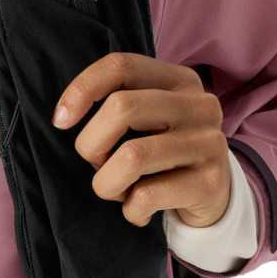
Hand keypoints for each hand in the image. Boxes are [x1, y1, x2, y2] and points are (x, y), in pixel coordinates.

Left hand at [51, 52, 230, 229]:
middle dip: (91, 144)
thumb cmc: (164, 151)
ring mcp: (209, 143)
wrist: (215, 194)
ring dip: (106, 182)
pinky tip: (138, 210)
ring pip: (131, 156)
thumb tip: (64, 116)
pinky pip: (147, 195)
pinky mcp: (210, 183)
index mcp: (179, 80)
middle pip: (121, 107)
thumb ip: (117, 103)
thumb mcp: (148, 118)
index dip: (82, 89)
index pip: (121, 66)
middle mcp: (199, 106)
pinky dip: (130, 210)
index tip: (61, 121)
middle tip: (96, 163)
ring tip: (115, 190)